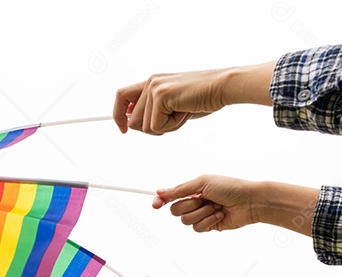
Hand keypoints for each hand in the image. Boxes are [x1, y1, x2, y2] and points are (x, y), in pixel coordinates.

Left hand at [113, 69, 227, 134]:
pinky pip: (156, 127)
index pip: (121, 96)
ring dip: (166, 127)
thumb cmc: (203, 98)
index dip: (118, 115)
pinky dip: (172, 127)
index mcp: (151, 82)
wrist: (223, 87)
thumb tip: (130, 123)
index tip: (122, 129)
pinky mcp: (161, 95)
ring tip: (183, 112)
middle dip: (152, 129)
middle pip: (132, 121)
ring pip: (144, 127)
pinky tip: (185, 112)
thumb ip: (153, 111)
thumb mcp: (173, 106)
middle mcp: (150, 82)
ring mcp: (154, 88)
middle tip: (174, 119)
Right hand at [153, 175, 262, 232]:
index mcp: (193, 190)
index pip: (170, 197)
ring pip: (185, 221)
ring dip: (201, 213)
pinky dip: (209, 221)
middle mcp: (195, 202)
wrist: (249, 201)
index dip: (161, 201)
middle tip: (204, 199)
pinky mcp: (209, 226)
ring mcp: (201, 215)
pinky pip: (197, 228)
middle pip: (175, 211)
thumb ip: (180, 189)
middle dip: (189, 205)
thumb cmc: (230, 187)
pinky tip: (220, 215)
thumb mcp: (202, 183)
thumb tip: (159, 191)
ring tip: (216, 206)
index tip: (155, 205)